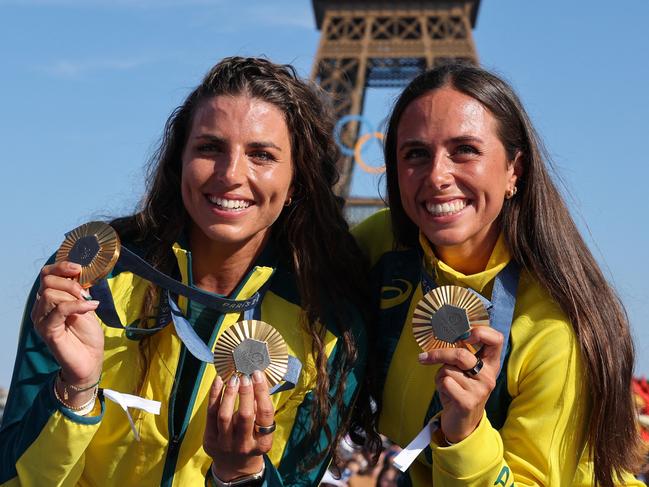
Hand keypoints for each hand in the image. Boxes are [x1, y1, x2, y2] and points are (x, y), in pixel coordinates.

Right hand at [31, 261, 103, 403]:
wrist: (90, 359)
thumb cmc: (87, 334)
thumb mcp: (85, 305)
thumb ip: (79, 290)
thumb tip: (81, 273)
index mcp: (48, 299)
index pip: (46, 275)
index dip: (61, 267)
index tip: (78, 268)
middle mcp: (40, 308)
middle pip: (47, 281)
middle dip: (70, 282)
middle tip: (85, 293)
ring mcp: (41, 320)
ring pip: (50, 293)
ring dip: (73, 294)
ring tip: (88, 303)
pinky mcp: (48, 331)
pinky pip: (59, 310)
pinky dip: (77, 305)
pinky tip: (91, 307)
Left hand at [204, 370, 274, 480]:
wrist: (235, 466)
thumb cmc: (252, 440)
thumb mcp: (261, 430)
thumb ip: (260, 408)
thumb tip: (256, 379)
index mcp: (263, 443)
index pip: (265, 414)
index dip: (262, 392)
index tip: (258, 375)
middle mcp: (245, 445)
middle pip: (245, 415)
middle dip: (245, 392)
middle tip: (245, 375)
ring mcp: (225, 445)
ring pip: (225, 415)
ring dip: (229, 393)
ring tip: (233, 378)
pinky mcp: (210, 440)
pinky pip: (210, 414)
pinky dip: (215, 395)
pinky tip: (219, 381)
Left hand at [418, 326, 503, 442]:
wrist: (463, 424)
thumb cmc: (460, 390)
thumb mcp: (465, 370)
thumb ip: (462, 354)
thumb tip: (443, 331)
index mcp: (491, 364)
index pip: (496, 339)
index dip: (481, 331)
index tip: (465, 335)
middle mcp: (489, 376)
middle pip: (461, 354)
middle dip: (439, 355)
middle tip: (424, 357)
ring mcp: (480, 390)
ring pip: (448, 369)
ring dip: (440, 375)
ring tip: (447, 385)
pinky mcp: (468, 402)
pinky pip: (445, 382)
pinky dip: (439, 385)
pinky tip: (447, 395)